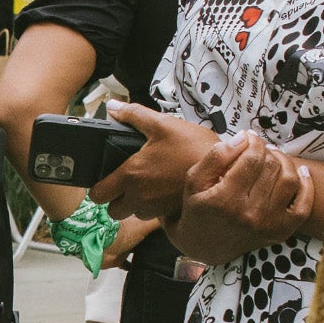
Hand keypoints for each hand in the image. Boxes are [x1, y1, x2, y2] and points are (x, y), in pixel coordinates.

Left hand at [91, 106, 215, 222]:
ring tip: (147, 184)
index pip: (97, 195)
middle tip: (126, 183)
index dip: (98, 188)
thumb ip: (134, 115)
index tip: (106, 180)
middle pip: (113, 210)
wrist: (225, 167)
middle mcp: (138, 197)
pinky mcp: (169, 214)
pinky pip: (152, 216)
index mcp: (130, 175)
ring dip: (134, 203)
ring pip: (133, 213)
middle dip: (115, 199)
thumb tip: (113, 107)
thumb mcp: (162, 124)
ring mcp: (154, 208)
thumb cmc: (193, 146)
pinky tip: (162, 190)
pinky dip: (153, 206)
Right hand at [171, 131, 314, 264]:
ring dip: (284, 162)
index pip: (252, 158)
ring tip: (272, 159)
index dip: (253, 142)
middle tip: (258, 150)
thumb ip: (216, 157)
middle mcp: (248, 214)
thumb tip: (243, 138)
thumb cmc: (199, 209)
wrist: (205, 246)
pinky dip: (306, 185)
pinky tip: (299, 173)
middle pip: (272, 166)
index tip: (249, 138)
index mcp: (225, 200)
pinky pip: (304, 205)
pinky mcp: (280, 231)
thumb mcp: (194, 181)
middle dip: (266, 151)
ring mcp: (267, 224)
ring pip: (290, 179)